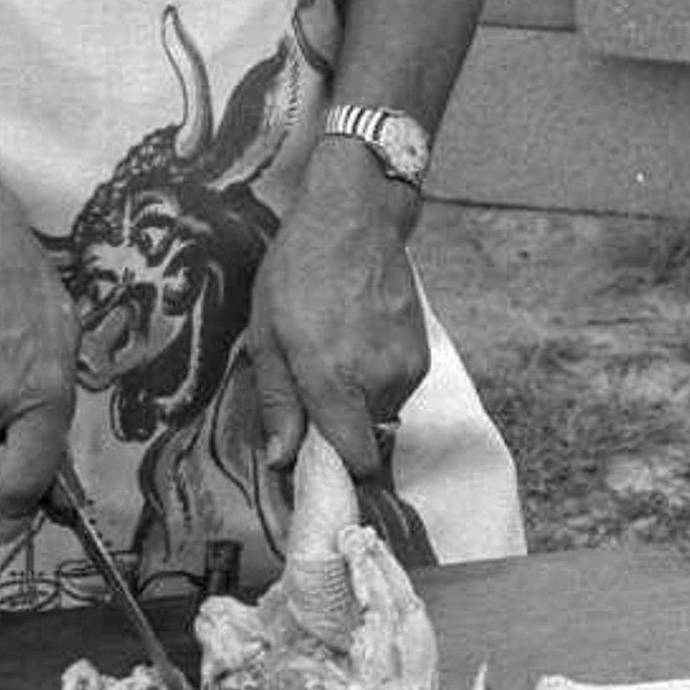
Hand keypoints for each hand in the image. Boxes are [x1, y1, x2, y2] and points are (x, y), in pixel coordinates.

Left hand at [244, 139, 429, 482]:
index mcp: (335, 382)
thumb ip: (279, 403)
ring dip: (359, 399)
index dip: (338, 471)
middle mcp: (379, 381)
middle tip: (313, 387)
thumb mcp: (267, 336)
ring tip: (335, 351)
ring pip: (382, 413)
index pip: (357, 462)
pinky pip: (396, 387)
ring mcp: (407, 367)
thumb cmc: (299, 273)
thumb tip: (282, 459)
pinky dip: (377, 377)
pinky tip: (357, 339)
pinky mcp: (421, 355)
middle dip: (340, 426)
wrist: (354, 219)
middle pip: (365, 439)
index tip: (317, 461)